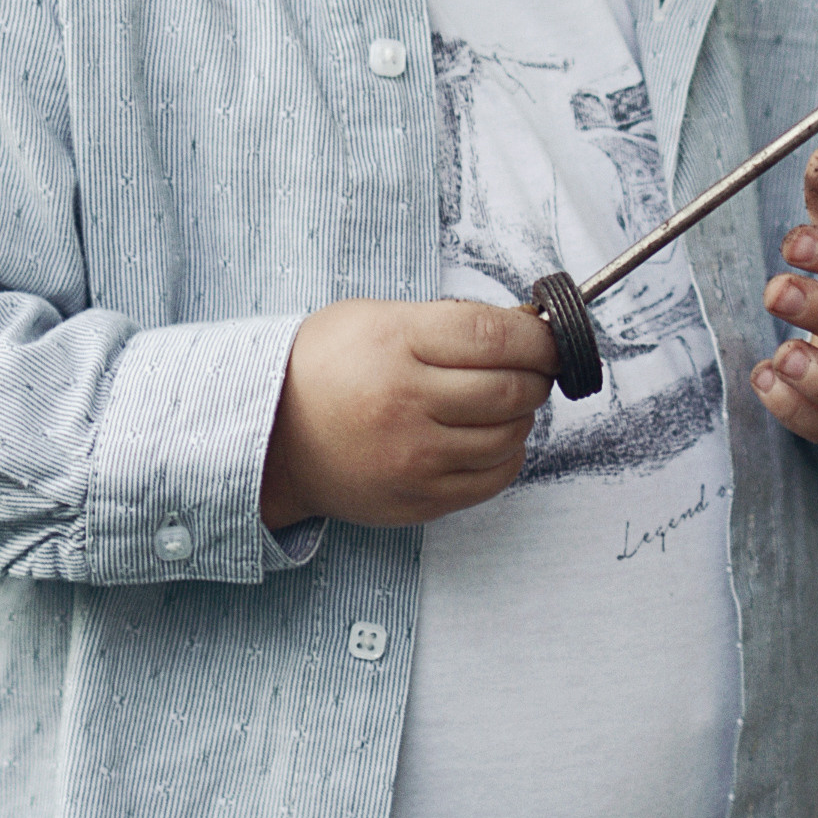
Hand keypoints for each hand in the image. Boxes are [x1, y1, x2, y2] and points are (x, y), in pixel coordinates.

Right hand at [259, 298, 558, 528]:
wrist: (269, 437)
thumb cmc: (325, 366)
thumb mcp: (377, 317)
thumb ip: (449, 321)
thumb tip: (523, 329)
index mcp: (397, 345)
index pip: (496, 336)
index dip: (538, 335)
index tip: (547, 335)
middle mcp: (406, 404)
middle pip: (512, 388)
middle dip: (538, 373)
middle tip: (533, 365)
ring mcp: (413, 459)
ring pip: (510, 435)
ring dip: (523, 414)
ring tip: (502, 399)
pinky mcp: (417, 500)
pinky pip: (493, 478)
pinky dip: (507, 453)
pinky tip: (488, 435)